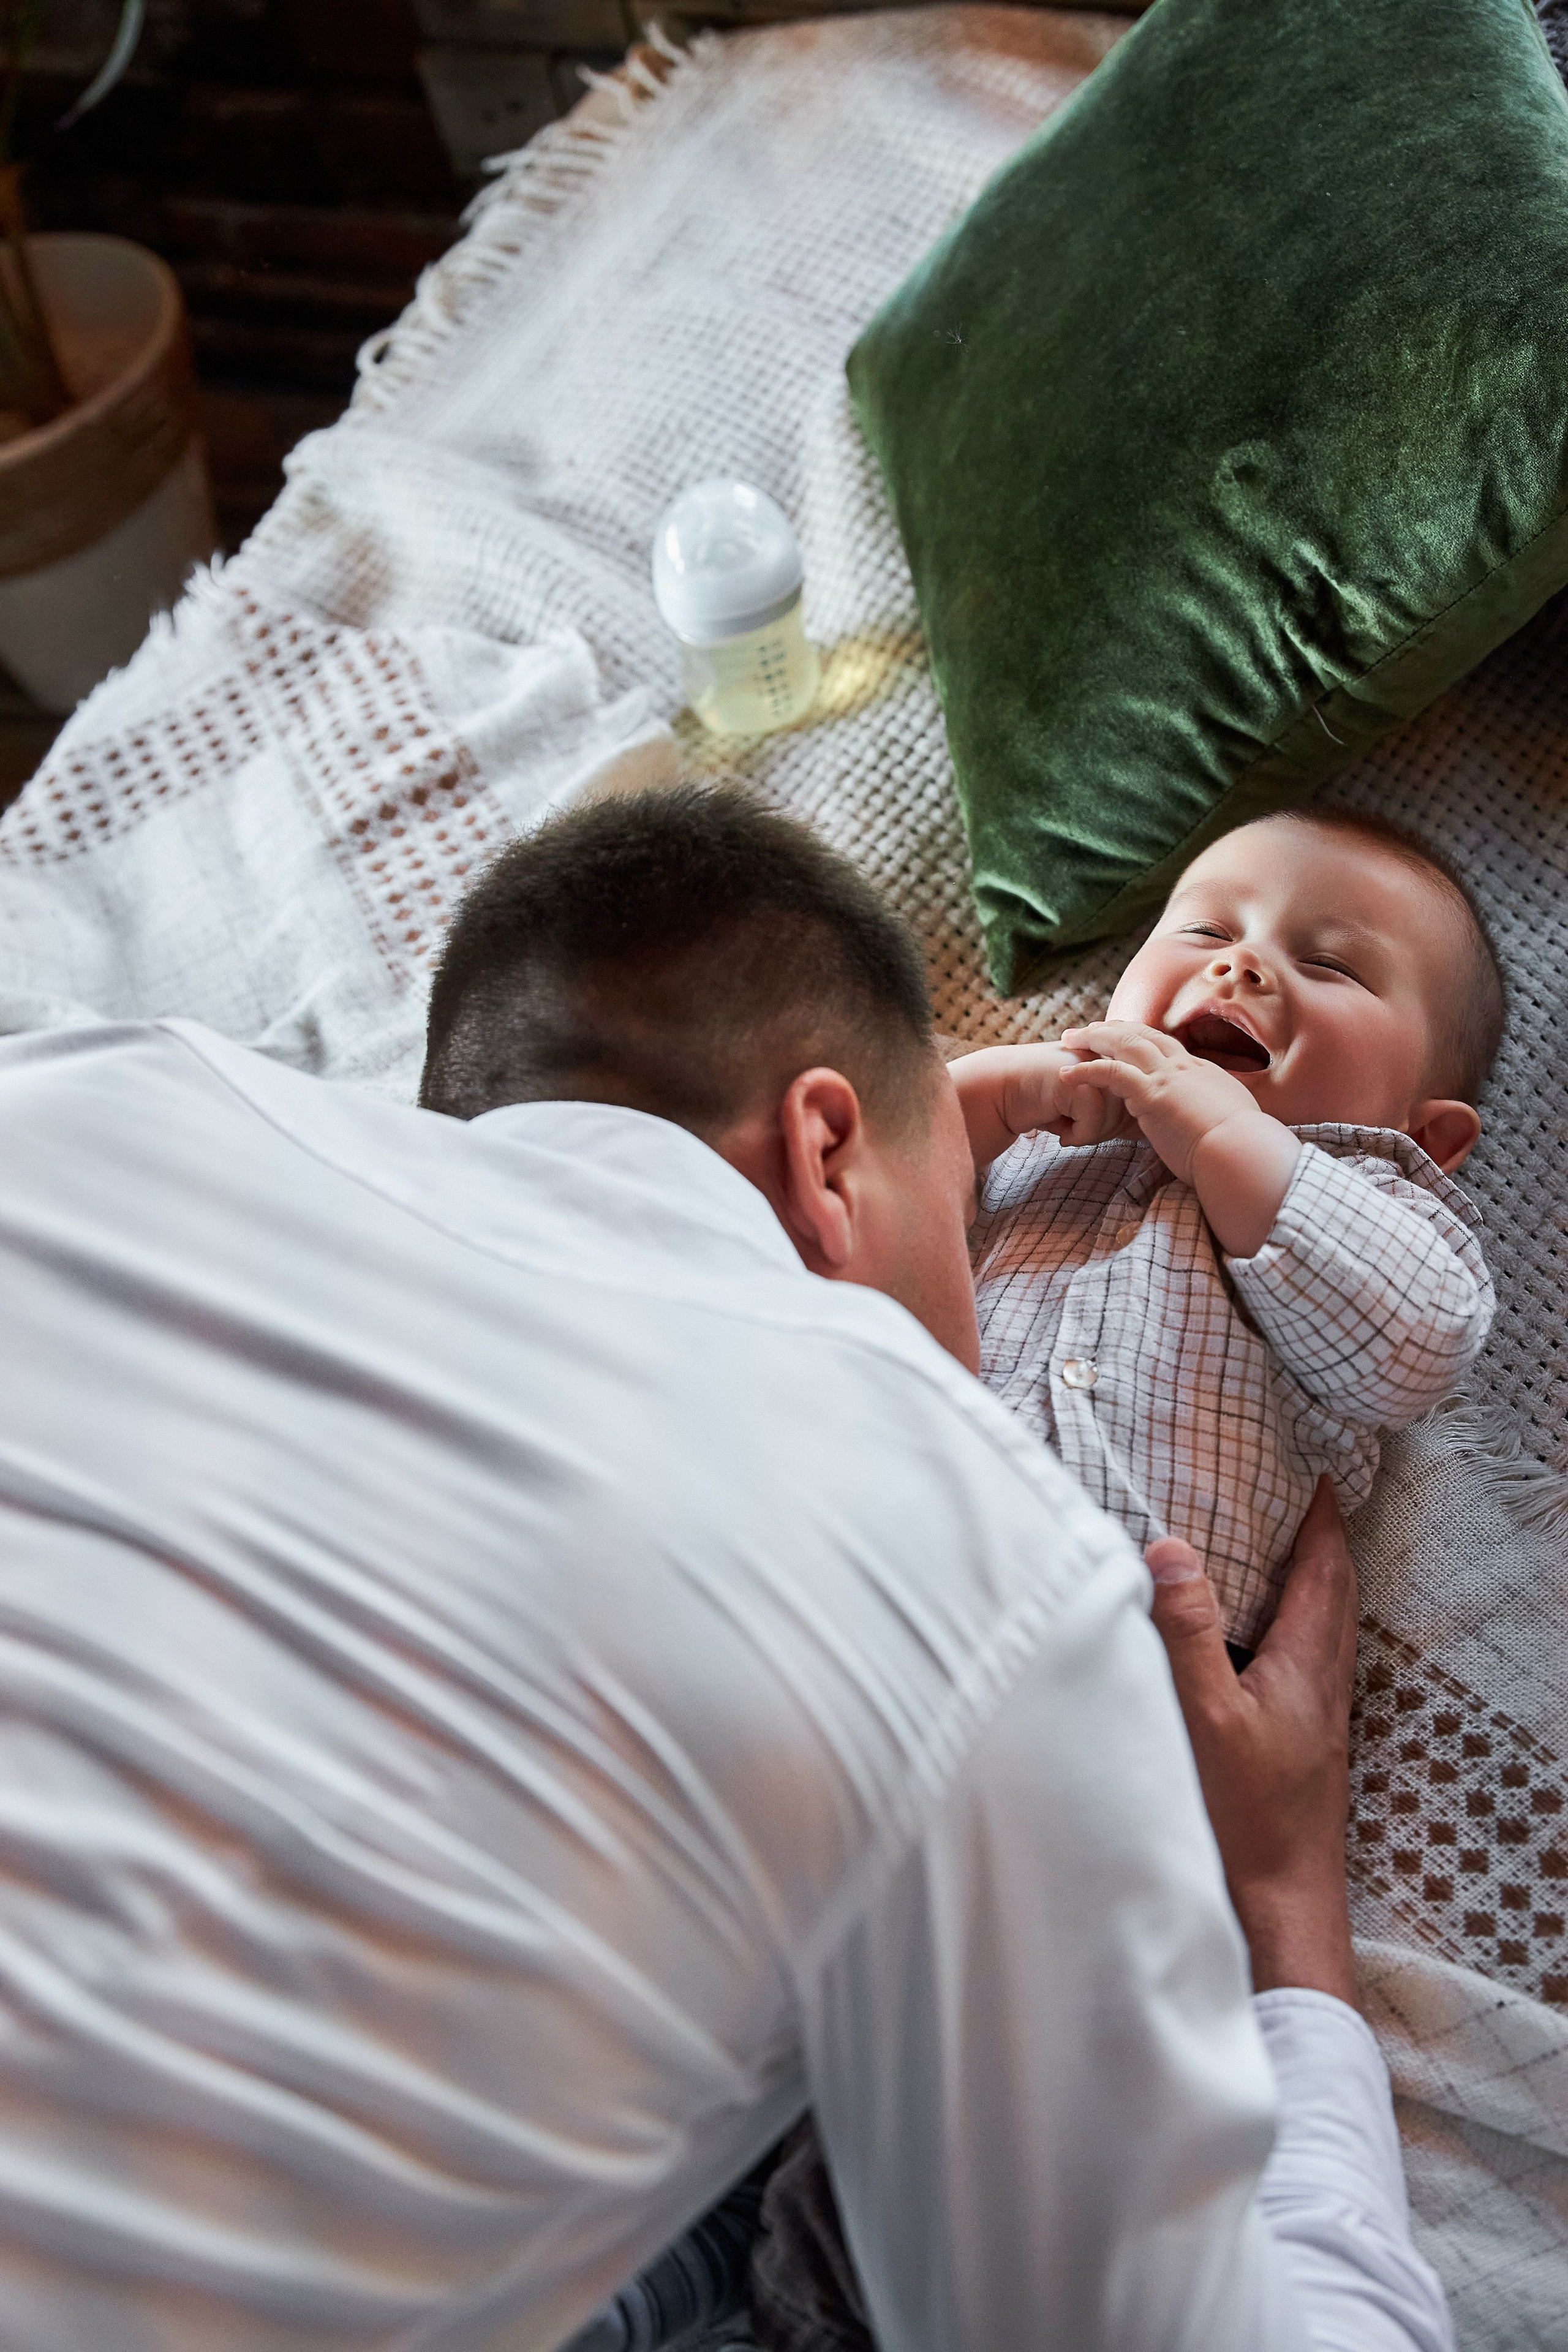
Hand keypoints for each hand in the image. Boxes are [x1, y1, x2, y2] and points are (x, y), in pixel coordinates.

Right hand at [949, 1042, 1135, 1170]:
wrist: (1001, 1089)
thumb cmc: (1044, 1100)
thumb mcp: (1088, 1099)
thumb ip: (1117, 1102)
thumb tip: (1145, 1125)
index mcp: (1117, 1054)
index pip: (1140, 1100)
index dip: (1117, 1121)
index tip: (1086, 1119)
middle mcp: (1110, 1054)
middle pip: (1130, 1113)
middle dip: (1103, 1129)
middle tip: (1073, 1124)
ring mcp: (1096, 1063)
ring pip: (1114, 1121)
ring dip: (1086, 1133)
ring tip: (1060, 1118)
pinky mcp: (1080, 1078)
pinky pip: (1092, 1126)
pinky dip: (1073, 1134)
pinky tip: (1052, 1121)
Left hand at [1059, 1022, 1299, 1254]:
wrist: (1242, 1152)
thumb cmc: (1241, 1148)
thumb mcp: (1232, 1120)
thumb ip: (1215, 1113)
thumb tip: (1212, 1122)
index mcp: (1202, 1072)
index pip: (1165, 1045)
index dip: (1140, 1037)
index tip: (1122, 1035)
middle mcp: (1183, 1067)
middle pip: (1142, 1034)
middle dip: (1113, 1028)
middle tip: (1089, 1029)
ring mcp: (1167, 1077)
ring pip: (1124, 1043)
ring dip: (1094, 1039)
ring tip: (1069, 1039)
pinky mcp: (1151, 1095)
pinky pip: (1110, 1073)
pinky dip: (1086, 1070)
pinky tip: (1066, 1073)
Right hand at [1145, 1479, 1357, 2006]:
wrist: (1279, 1910)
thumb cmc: (1245, 1819)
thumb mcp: (1205, 1716)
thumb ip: (1186, 1633)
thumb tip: (1172, 1550)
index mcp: (1308, 1664)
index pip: (1325, 1569)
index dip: (1320, 1519)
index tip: (1312, 1474)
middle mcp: (1322, 1686)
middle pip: (1332, 1595)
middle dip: (1317, 1543)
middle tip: (1292, 1501)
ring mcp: (1314, 1721)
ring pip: (1320, 1632)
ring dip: (1305, 1587)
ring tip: (1274, 1557)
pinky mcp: (1298, 1750)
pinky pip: (1300, 1666)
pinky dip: (1285, 1632)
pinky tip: (1252, 1647)